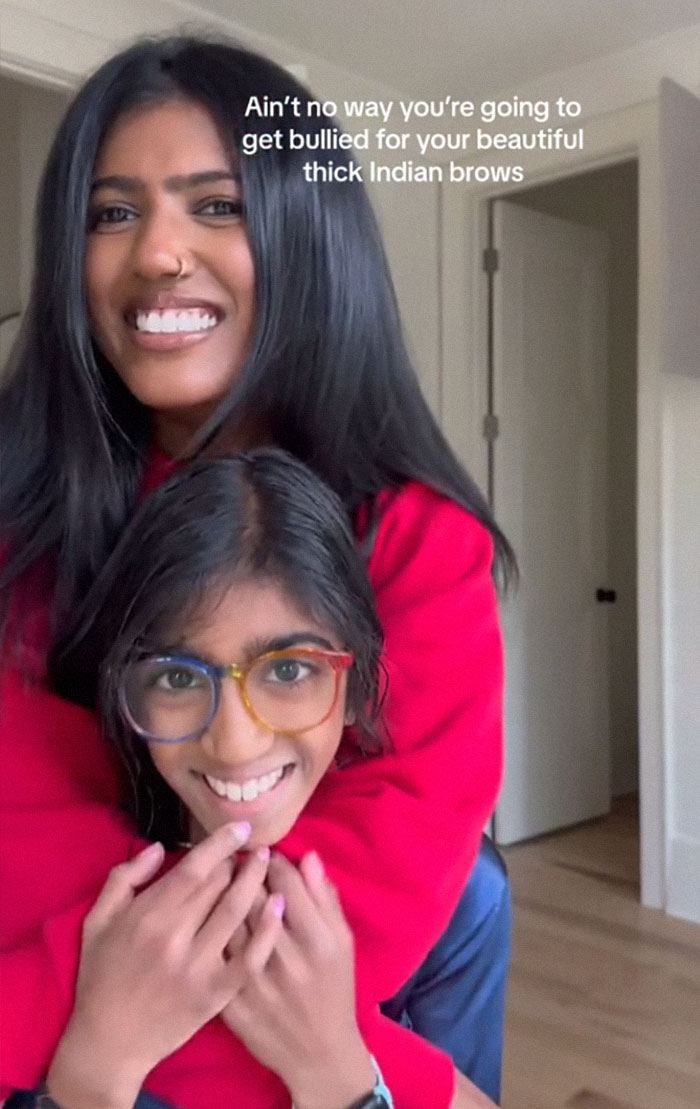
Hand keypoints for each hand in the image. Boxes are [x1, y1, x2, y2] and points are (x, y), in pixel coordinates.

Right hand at [47, 823, 280, 1108]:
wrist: (108, 1043)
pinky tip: (280, 905)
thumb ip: (124, 878)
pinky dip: (268, 929)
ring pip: (237, 912)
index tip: (242, 828)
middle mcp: (175, 937)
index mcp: (147, 916)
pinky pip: (250, 956)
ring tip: (269, 865)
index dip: (222, 844)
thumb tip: (160, 848)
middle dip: (238, 863)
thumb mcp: (97, 921)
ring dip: (257, 882)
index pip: (194, 869)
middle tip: (254, 850)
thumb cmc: (100, 977)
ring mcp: (199, 967)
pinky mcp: (216, 994)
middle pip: (219, 886)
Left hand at [222, 851, 375, 1108]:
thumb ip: (325, 898)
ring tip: (219, 883)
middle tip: (236, 862)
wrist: (317, 1054)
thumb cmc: (333, 990)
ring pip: (226, 922)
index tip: (264, 853)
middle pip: (252, 897)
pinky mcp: (230, 1000)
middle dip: (243, 872)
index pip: (285, 882)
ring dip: (220, 896)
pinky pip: (212, 953)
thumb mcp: (342, 942)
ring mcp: (253, 980)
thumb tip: (307, 855)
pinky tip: (208, 920)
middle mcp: (284, 958)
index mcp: (316, 940)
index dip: (271, 861)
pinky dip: (208, 931)